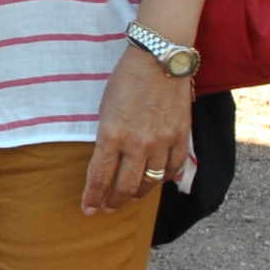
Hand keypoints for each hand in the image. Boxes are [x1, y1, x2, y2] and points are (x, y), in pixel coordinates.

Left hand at [83, 45, 191, 214]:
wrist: (159, 59)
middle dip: (114, 202)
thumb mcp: (105, 109)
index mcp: (112, 134)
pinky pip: (174, 168)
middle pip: (126, 187)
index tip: (88, 209)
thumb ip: (108, 138)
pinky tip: (156, 181)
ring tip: (130, 197)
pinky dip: (164, 179)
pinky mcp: (181, 136)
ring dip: (138, 194)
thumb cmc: (126, 80)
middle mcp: (137, 143)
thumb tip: (108, 161)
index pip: (100, 177)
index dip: (93, 198)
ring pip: (151, 182)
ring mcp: (162, 142)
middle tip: (108, 208)